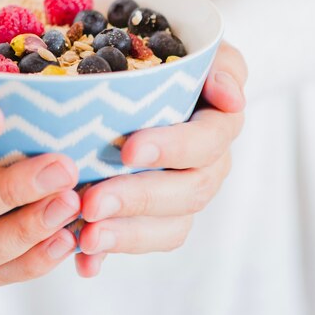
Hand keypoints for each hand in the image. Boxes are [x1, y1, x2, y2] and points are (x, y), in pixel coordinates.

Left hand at [75, 40, 246, 276]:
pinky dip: (112, 253)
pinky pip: (140, 239)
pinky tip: (85, 262)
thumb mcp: (205, 53)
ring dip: (126, 235)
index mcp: (216, 127)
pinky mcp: (152, 215)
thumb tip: (230, 97)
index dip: (172, 148)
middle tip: (92, 203)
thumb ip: (224, 67)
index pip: (205, 142)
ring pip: (167, 226)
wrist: (153, 80)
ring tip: (86, 237)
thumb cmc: (179, 62)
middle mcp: (205, 166)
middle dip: (138, 198)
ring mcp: (180, 195)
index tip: (129, 149)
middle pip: (185, 192)